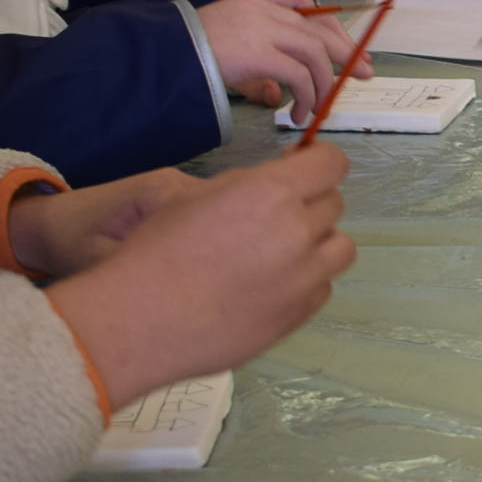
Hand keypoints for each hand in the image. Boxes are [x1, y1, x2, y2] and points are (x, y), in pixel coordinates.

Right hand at [43, 143, 354, 405]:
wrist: (141, 321)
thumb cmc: (156, 251)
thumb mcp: (193, 196)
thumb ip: (247, 184)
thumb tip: (280, 178)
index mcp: (270, 193)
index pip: (330, 163)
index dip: (319, 161)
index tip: (304, 166)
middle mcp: (297, 232)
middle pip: (334, 204)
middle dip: (310, 202)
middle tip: (275, 215)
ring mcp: (304, 278)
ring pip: (340, 248)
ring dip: (319, 243)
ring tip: (281, 252)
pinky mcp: (300, 314)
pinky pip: (322, 287)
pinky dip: (306, 281)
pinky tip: (271, 285)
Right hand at [198, 0, 393, 106]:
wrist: (163, 60)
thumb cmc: (192, 60)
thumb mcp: (234, 58)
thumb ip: (261, 71)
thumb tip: (276, 97)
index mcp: (257, 2)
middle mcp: (263, 9)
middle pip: (321, 27)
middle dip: (346, 51)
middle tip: (366, 73)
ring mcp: (262, 28)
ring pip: (315, 54)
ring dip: (323, 86)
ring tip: (317, 110)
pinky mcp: (259, 52)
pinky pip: (299, 75)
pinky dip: (307, 97)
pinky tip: (299, 114)